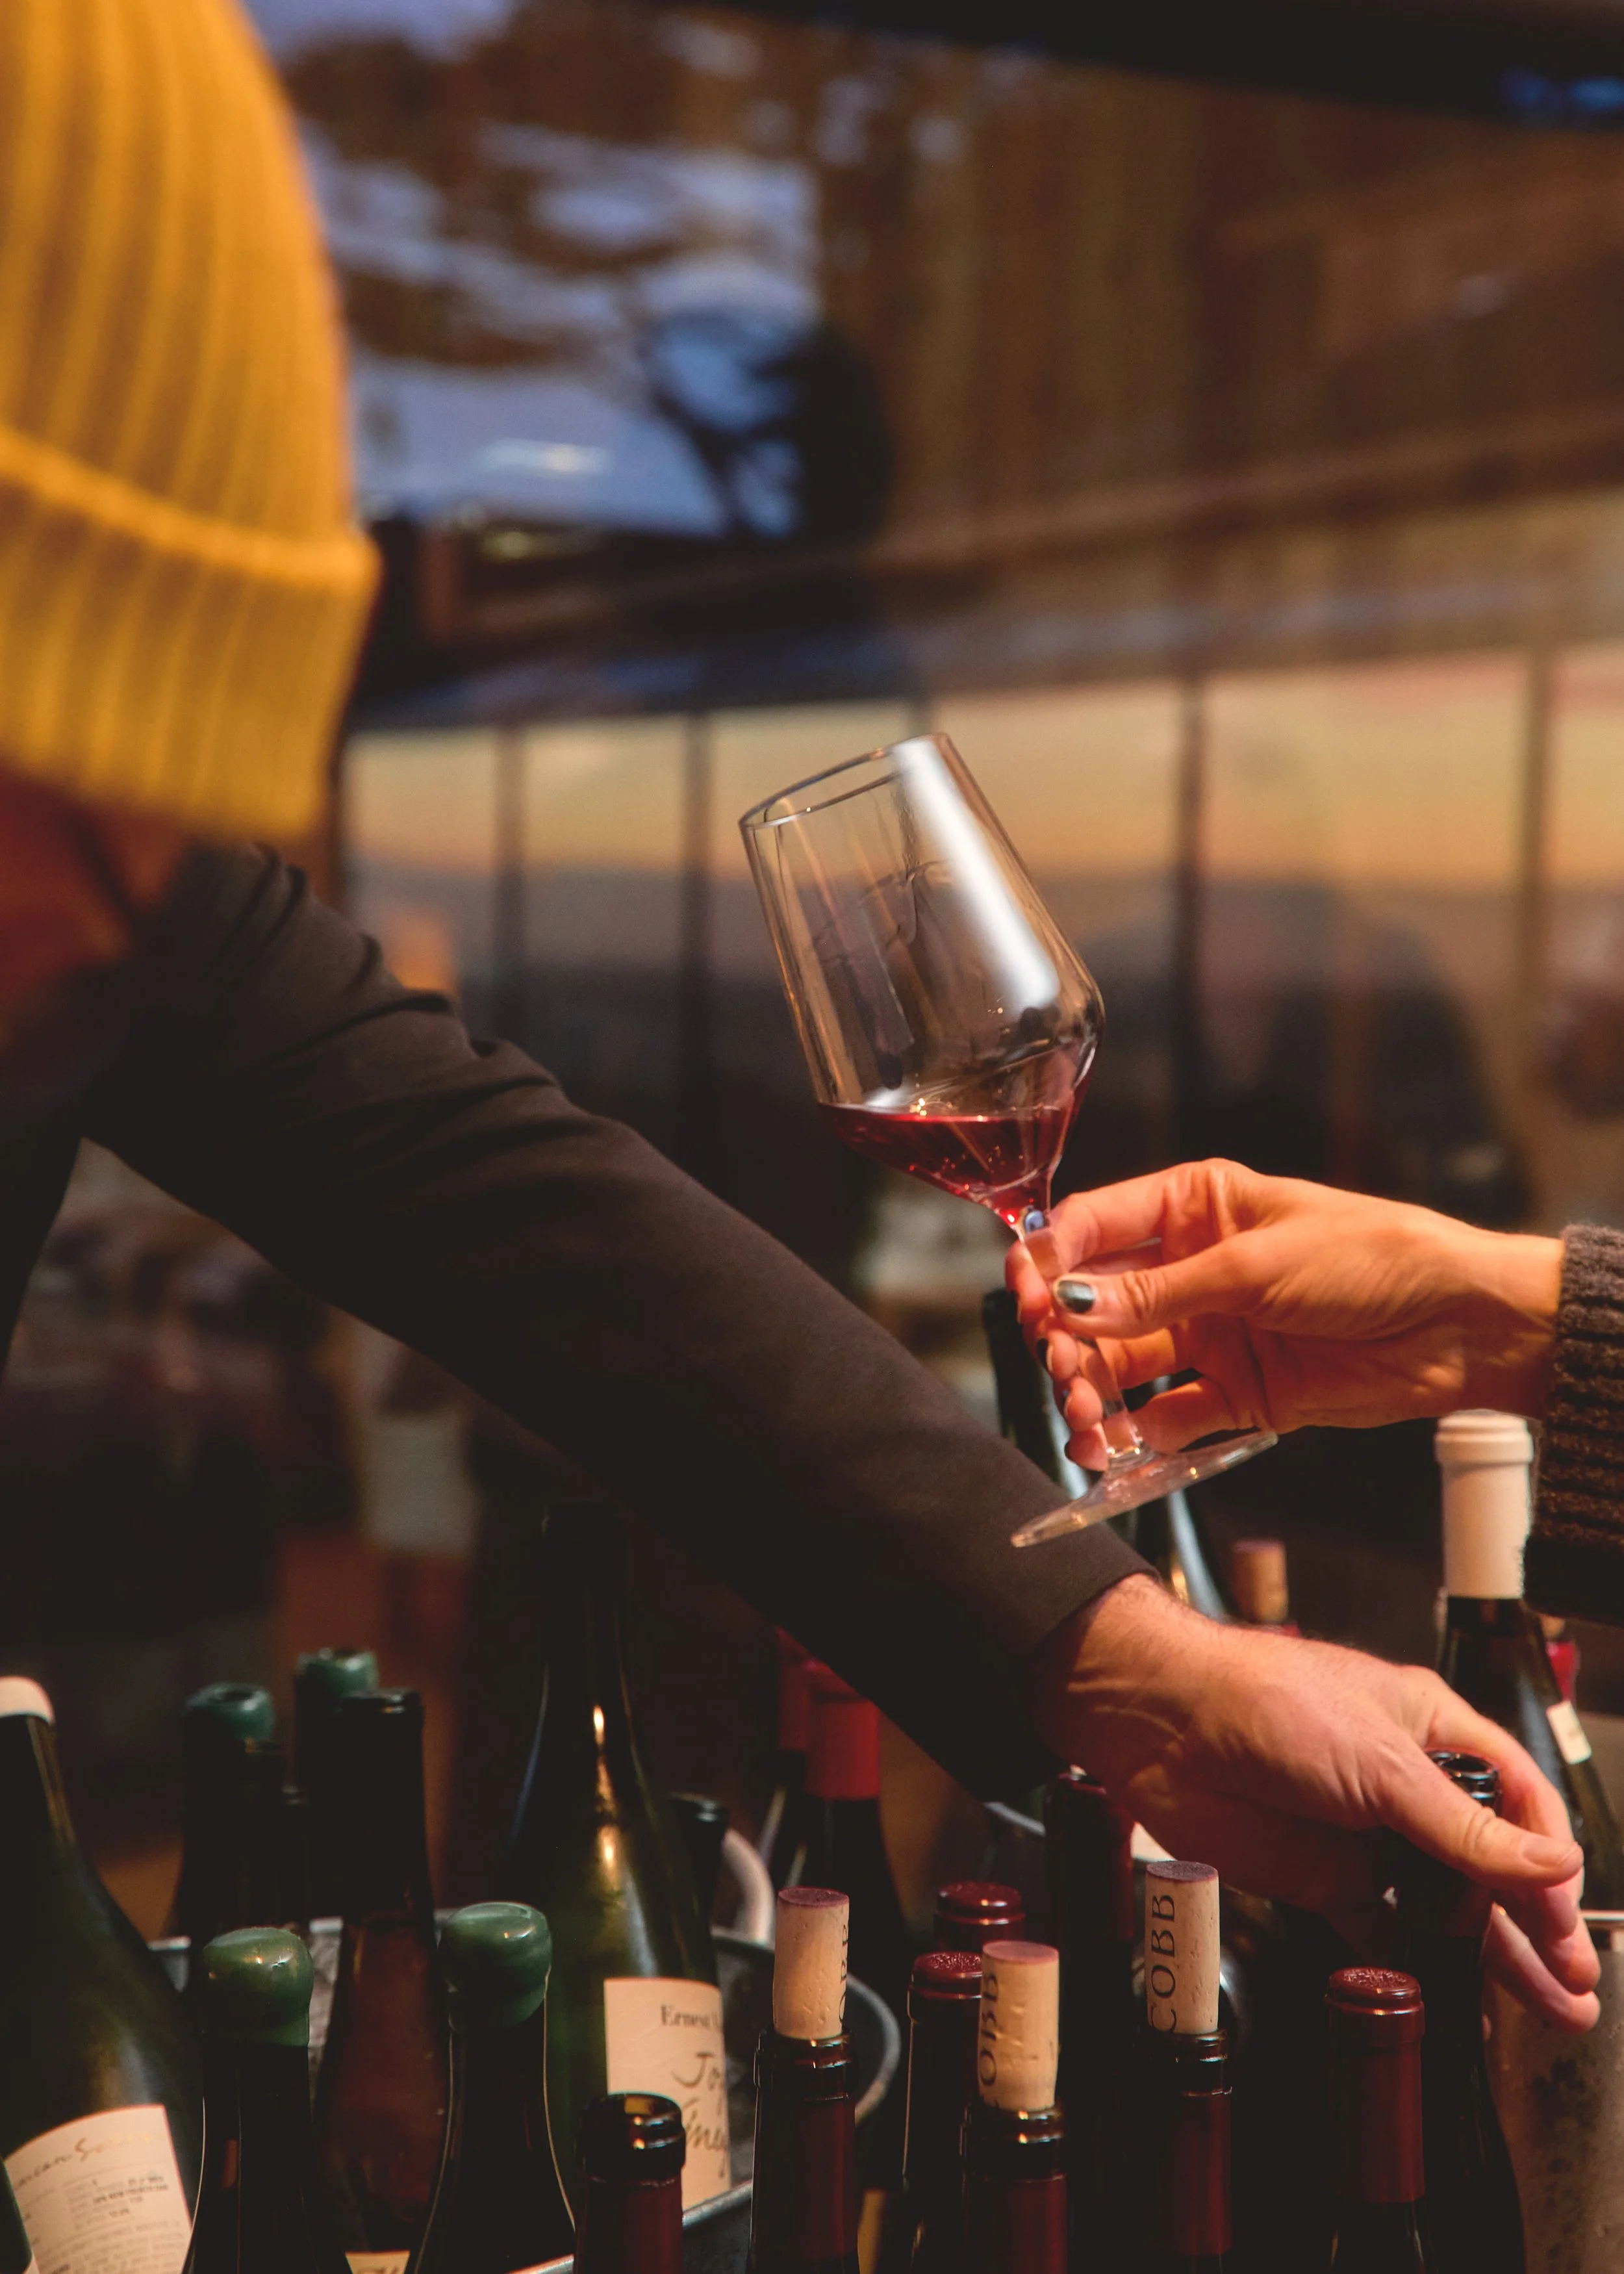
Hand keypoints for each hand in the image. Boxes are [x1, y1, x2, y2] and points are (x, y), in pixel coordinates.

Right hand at [1005, 1159, 1560, 1465]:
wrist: (1460, 1327)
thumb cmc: (1375, 1257)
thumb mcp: (1258, 1265)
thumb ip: (1161, 1294)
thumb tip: (1073, 1302)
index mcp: (1195, 1206)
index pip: (1096, 1226)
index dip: (1052, 1259)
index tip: (1023, 1293)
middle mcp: (1191, 1269)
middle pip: (1098, 1302)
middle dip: (1065, 1335)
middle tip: (1058, 1365)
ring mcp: (1211, 1332)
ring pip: (1123, 1363)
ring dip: (1092, 1390)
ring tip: (1082, 1417)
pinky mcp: (1236, 1392)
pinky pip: (1167, 1415)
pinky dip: (1134, 1434)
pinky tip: (1108, 1449)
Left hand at [1029, 1575, 1598, 2029]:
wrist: (1164, 1725)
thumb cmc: (1269, 1705)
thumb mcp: (1381, 1763)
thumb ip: (1465, 1827)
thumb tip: (1555, 1864)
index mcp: (1430, 1732)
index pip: (1516, 1797)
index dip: (1546, 1853)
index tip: (1565, 1907)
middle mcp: (1405, 1786)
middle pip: (1491, 1861)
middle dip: (1537, 1917)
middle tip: (1574, 1975)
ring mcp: (1366, 1837)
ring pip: (1447, 1905)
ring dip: (1496, 1952)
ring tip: (1552, 2005)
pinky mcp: (1324, 1880)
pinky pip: (1382, 1932)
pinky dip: (1418, 1967)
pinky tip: (1457, 2000)